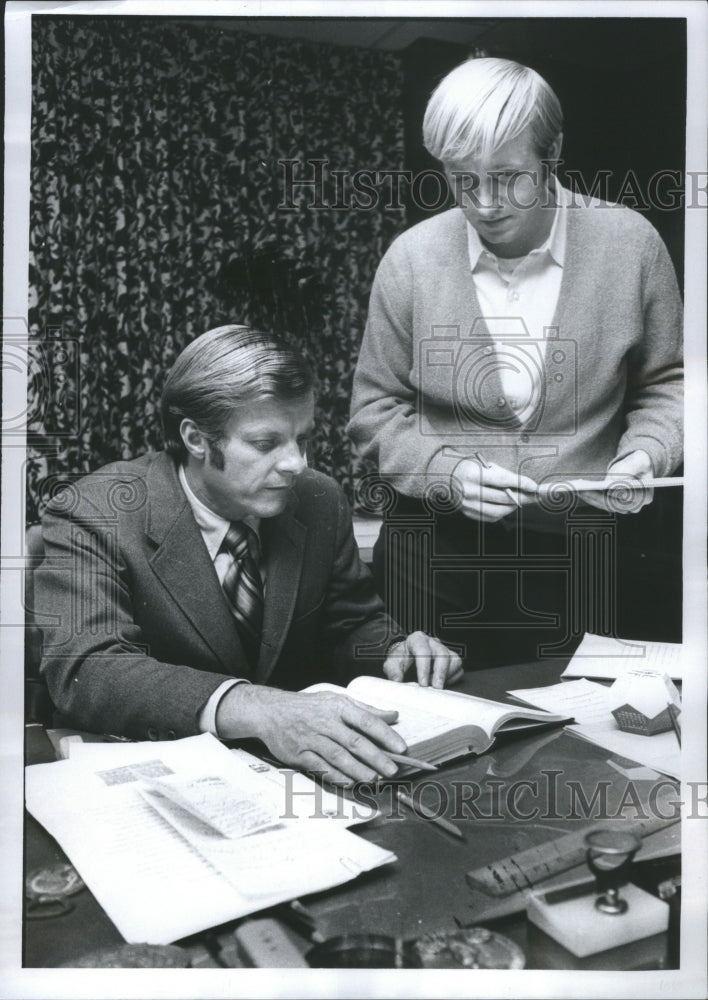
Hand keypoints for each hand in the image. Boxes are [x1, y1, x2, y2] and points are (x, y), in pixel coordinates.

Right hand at [215, 684, 406, 785]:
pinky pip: (321, 767)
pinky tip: (349, 782)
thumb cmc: (308, 706)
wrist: (271, 711)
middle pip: (354, 741)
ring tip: (374, 779)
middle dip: (376, 757)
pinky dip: (336, 776)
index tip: (401, 747)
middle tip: (392, 770)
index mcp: (338, 706)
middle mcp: (325, 722)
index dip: (385, 735)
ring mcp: (311, 738)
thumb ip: (366, 709)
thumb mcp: (336, 700)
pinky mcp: (299, 754)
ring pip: (339, 757)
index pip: (366, 720)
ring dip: (358, 770)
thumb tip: (394, 715)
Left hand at [383, 631, 463, 687]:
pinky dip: (452, 677)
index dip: (424, 668)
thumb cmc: (400, 658)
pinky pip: (458, 668)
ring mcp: (443, 649)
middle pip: (443, 654)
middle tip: (435, 687)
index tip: (423, 683)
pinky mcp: (450, 658)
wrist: (406, 656)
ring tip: (437, 686)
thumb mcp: (391, 663)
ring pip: (454, 659)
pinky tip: (441, 683)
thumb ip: (393, 671)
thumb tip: (397, 680)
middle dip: (440, 672)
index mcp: (417, 640)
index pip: (424, 651)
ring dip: (447, 675)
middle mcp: (432, 642)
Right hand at [453, 458, 537, 521]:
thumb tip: (522, 486)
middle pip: (503, 497)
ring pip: (498, 511)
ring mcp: (468, 504)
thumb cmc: (468, 467)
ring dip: (513, 507)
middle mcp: (470, 491)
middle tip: (534, 496)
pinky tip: (507, 507)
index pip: (504, 480)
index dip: (522, 483)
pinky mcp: (467, 512)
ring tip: (521, 501)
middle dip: (522, 497)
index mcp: (473, 474)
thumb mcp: (483, 464)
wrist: (444, 475)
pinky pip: (490, 517)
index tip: (534, 486)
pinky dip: (502, 513)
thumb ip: (501, 475)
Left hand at [578, 450, 653, 512]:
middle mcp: (634, 507)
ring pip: (603, 504)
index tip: (597, 489)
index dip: (611, 495)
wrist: (636, 467)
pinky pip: (599, 502)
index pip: (625, 500)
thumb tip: (613, 483)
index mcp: (644, 497)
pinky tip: (578, 490)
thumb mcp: (636, 463)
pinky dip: (589, 496)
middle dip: (594, 496)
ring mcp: (623, 508)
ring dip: (588, 497)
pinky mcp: (613, 505)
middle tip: (580, 488)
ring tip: (576, 488)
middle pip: (611, 504)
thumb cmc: (637, 464)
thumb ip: (629, 471)